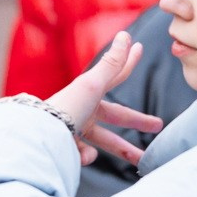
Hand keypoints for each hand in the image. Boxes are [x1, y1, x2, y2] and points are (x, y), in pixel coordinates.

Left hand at [43, 31, 165, 165]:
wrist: (39, 137)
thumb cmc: (67, 108)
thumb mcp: (92, 85)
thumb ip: (112, 65)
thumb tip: (126, 36)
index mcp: (89, 92)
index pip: (115, 75)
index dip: (128, 61)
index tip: (139, 47)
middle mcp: (82, 110)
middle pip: (116, 115)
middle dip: (138, 120)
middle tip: (158, 125)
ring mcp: (75, 129)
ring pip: (105, 141)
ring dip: (124, 149)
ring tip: (142, 161)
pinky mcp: (68, 148)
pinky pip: (84, 154)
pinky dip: (84, 155)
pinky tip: (73, 152)